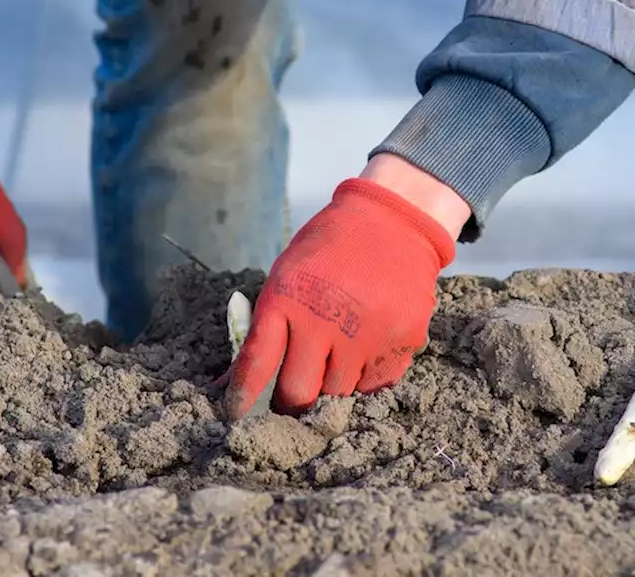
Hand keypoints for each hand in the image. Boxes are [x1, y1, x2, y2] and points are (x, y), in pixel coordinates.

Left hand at [226, 168, 461, 419]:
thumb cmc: (329, 250)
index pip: (257, 364)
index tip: (235, 413)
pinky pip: (375, 385)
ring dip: (331, 385)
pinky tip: (365, 347)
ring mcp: (369, 334)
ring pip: (338, 394)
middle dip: (289, 402)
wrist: (394, 222)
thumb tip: (232, 382)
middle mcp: (326, 320)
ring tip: (336, 355)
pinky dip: (365, 377)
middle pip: (299, 393)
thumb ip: (265, 327)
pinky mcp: (403, 342)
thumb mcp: (286, 274)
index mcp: (288, 299)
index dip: (242, 396)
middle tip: (290, 398)